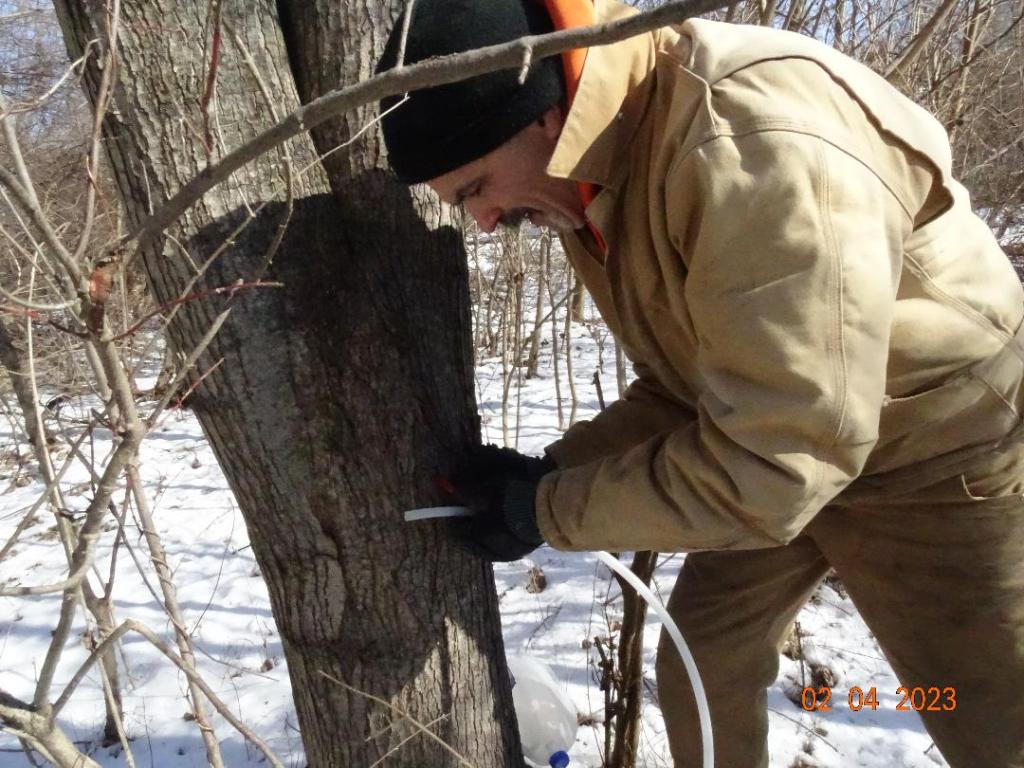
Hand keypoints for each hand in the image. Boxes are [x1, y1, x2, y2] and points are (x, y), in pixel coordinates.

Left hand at [445, 444, 554, 561]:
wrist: (549, 509)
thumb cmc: (515, 496)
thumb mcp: (489, 489)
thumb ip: (466, 491)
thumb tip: (446, 487)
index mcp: (481, 534)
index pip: (456, 531)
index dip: (454, 517)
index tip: (456, 506)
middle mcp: (491, 550)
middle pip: (468, 542)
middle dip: (466, 528)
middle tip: (470, 515)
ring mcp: (506, 555)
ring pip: (483, 549)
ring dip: (479, 537)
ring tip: (486, 521)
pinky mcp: (518, 555)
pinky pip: (497, 552)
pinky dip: (493, 542)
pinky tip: (499, 530)